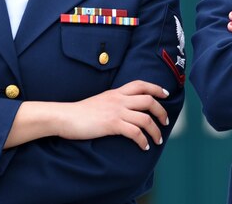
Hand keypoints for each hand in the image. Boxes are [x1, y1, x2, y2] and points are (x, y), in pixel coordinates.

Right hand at [45, 80, 170, 150]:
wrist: (65, 116)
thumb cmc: (80, 112)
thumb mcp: (100, 101)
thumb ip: (113, 102)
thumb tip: (124, 109)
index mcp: (116, 92)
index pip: (141, 84)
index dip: (156, 88)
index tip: (165, 94)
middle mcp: (119, 99)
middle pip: (149, 100)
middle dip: (161, 111)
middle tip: (165, 122)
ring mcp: (116, 111)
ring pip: (145, 118)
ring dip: (155, 130)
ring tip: (157, 140)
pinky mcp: (112, 124)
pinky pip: (135, 132)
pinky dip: (143, 140)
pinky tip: (143, 146)